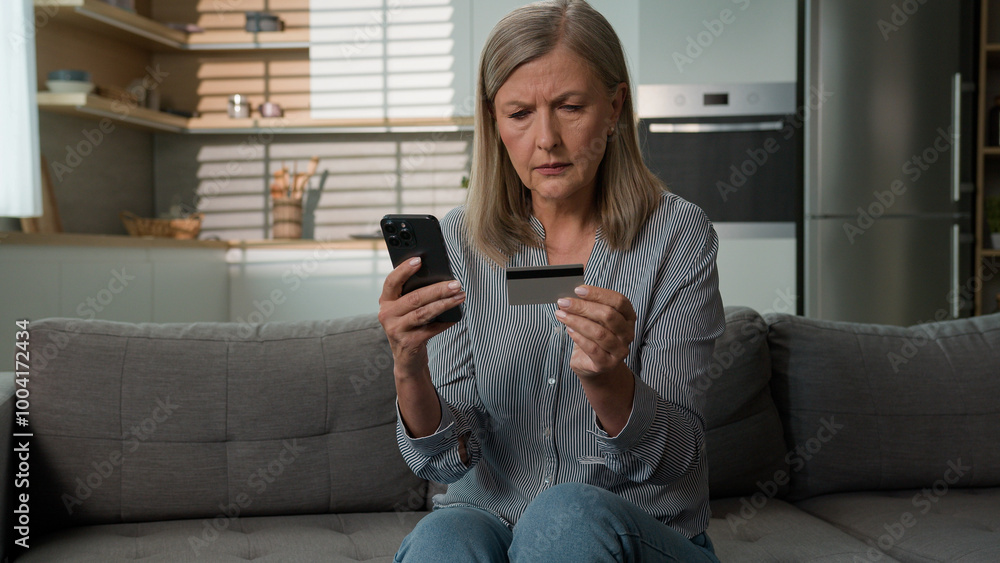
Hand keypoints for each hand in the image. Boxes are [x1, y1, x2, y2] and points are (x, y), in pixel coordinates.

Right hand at [378, 257, 465, 377]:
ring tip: (460, 297)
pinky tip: (455, 317)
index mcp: (385, 301)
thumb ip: (413, 295)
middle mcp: (386, 315)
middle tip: (455, 284)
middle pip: (414, 298)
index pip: (391, 281)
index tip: (419, 260)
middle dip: (437, 289)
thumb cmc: (410, 327)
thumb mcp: (405, 310)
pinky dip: (444, 323)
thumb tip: (439, 278)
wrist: (407, 358)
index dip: (404, 270)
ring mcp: (395, 330)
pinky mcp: (407, 343)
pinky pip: (430, 330)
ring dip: (444, 304)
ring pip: (423, 313)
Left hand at [555, 285, 635, 380]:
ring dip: (577, 321)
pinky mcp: (607, 363)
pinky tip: (568, 329)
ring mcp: (619, 350)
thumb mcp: (593, 318)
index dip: (598, 293)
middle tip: (564, 302)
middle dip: (583, 307)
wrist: (593, 364)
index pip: (619, 301)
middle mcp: (627, 333)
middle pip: (608, 315)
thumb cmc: (593, 337)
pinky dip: (578, 337)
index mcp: (628, 317)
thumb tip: (572, 290)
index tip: (578, 290)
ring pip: (599, 332)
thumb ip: (588, 305)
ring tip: (561, 315)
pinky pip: (592, 348)